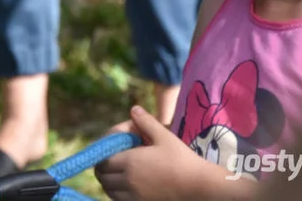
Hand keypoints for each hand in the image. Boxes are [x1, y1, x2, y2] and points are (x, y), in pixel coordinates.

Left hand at [95, 106, 216, 200]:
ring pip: (109, 190)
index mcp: (130, 162)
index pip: (103, 160)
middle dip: (103, 168)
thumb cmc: (182, 160)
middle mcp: (127, 180)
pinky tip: (128, 186)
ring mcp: (133, 196)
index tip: (110, 150)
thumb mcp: (164, 136)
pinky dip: (118, 193)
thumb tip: (133, 109)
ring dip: (109, 182)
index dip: (103, 154)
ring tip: (118, 174)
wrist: (199, 186)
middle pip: (102, 176)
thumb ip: (146, 122)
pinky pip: (120, 200)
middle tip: (112, 161)